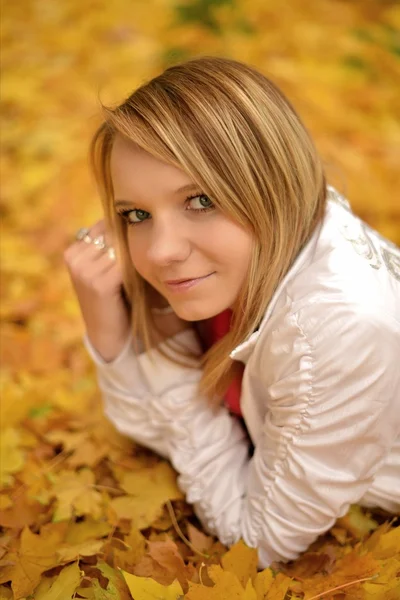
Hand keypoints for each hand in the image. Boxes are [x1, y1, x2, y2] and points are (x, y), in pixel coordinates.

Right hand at [64, 219, 130, 361]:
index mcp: (73, 250)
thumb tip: (132, 218)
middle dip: (131, 242)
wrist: (111, 334)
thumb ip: (114, 244)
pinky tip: (141, 277)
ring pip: (120, 247)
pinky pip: (124, 263)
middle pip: (113, 233)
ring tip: (142, 269)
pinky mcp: (98, 284)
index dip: (125, 233)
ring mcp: (83, 270)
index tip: (140, 242)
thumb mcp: (110, 267)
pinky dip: (136, 268)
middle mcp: (74, 258)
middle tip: (145, 256)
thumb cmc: (117, 296)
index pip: (105, 224)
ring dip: (135, 255)